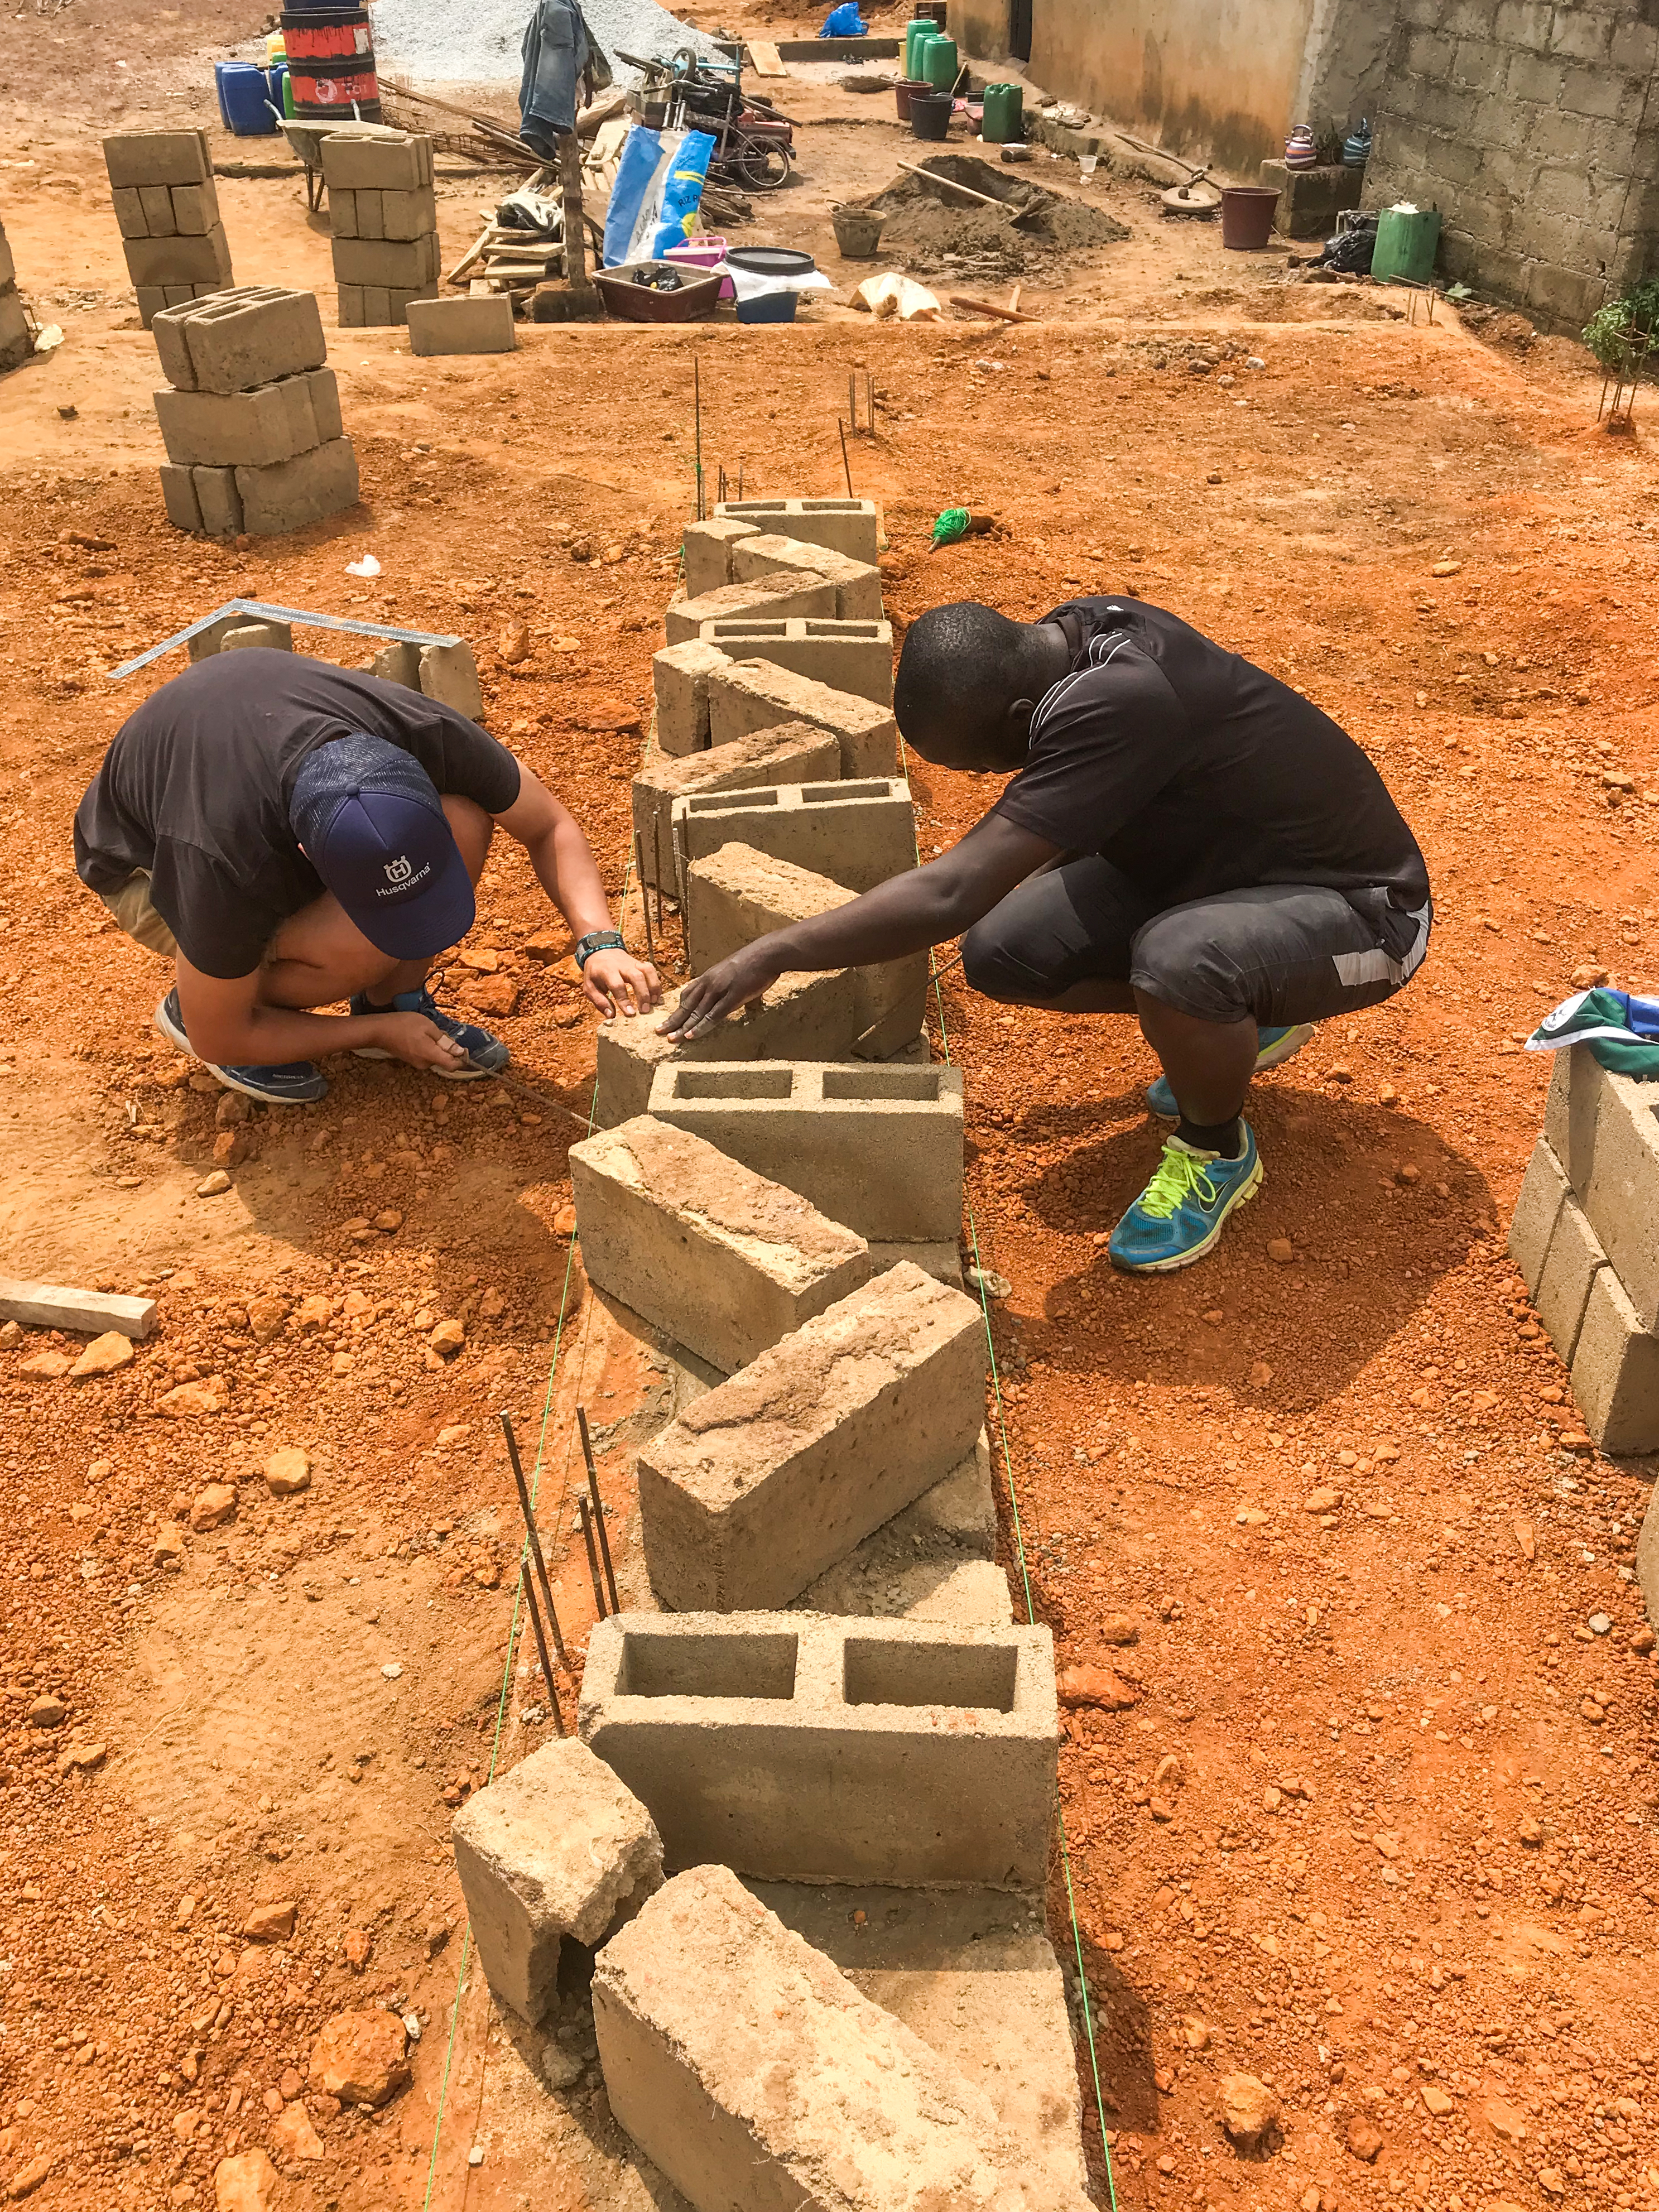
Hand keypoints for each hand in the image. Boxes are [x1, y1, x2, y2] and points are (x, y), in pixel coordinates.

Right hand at [370, 1010, 470, 1073]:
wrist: (379, 1030)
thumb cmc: (403, 1025)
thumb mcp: (428, 1026)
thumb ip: (444, 1040)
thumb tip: (459, 1051)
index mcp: (430, 1055)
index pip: (453, 1066)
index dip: (462, 1059)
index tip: (463, 1048)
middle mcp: (424, 1064)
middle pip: (444, 1060)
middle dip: (447, 1048)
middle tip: (438, 1032)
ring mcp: (416, 1063)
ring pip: (435, 1057)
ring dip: (436, 1046)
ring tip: (426, 1031)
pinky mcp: (411, 1060)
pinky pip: (426, 1055)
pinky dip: (428, 1047)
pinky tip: (419, 1035)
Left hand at [583, 948, 661, 1017]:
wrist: (601, 951)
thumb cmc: (595, 973)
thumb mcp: (589, 987)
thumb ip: (599, 1001)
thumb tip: (611, 1016)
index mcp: (607, 971)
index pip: (617, 985)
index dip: (624, 1000)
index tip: (630, 1013)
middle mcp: (622, 966)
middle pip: (637, 977)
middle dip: (643, 994)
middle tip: (645, 1011)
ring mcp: (633, 963)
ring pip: (647, 971)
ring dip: (653, 987)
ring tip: (653, 1003)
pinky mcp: (640, 963)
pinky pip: (652, 970)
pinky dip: (656, 983)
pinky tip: (656, 996)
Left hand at [658, 943, 780, 1038]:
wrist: (767, 953)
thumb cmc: (756, 962)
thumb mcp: (735, 972)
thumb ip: (732, 986)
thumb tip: (740, 999)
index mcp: (710, 977)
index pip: (688, 994)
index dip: (678, 1007)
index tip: (669, 1018)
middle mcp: (710, 983)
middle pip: (687, 1005)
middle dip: (673, 1020)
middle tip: (658, 1031)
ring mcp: (719, 990)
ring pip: (696, 1012)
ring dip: (682, 1027)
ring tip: (671, 1039)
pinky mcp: (732, 997)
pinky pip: (713, 1015)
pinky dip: (701, 1027)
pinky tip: (691, 1036)